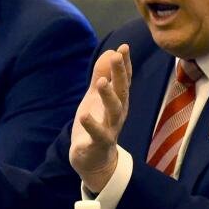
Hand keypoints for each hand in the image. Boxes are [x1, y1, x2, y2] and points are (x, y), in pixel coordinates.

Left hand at [69, 46, 131, 193]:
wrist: (95, 160)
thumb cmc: (97, 125)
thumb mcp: (97, 98)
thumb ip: (103, 75)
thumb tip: (110, 52)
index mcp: (118, 102)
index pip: (124, 80)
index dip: (124, 64)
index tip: (123, 47)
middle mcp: (118, 114)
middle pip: (122, 92)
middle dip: (120, 73)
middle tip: (117, 56)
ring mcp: (110, 129)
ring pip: (114, 112)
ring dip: (108, 96)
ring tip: (100, 82)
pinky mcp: (98, 144)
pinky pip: (97, 135)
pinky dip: (92, 126)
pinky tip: (84, 116)